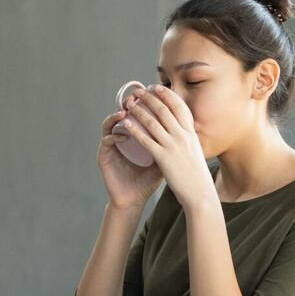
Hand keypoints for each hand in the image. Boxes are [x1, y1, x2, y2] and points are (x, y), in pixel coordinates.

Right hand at [99, 95, 163, 210]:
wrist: (133, 200)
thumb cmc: (148, 181)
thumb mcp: (162, 161)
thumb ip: (171, 146)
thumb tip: (191, 132)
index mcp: (132, 137)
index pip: (136, 115)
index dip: (143, 104)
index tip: (153, 95)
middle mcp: (119, 138)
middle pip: (122, 114)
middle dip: (129, 105)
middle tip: (136, 96)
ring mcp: (110, 147)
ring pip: (109, 124)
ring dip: (117, 117)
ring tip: (125, 112)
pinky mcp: (103, 157)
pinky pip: (106, 141)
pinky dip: (114, 136)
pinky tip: (123, 136)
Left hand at [118, 85, 214, 209]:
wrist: (200, 193)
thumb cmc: (197, 175)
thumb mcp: (196, 152)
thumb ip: (188, 139)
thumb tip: (183, 130)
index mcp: (191, 133)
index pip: (179, 107)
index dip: (166, 94)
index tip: (156, 87)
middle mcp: (183, 136)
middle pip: (163, 110)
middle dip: (148, 98)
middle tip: (137, 92)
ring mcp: (173, 146)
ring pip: (152, 122)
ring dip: (138, 111)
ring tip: (128, 104)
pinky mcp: (164, 158)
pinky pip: (145, 140)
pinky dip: (134, 130)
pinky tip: (125, 124)